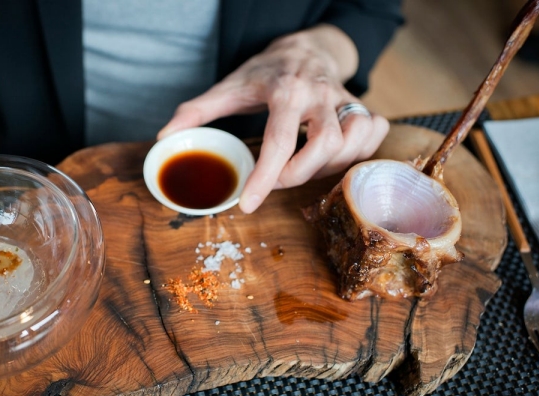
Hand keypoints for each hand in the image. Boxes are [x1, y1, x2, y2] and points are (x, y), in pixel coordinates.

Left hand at [158, 25, 388, 213]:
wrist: (305, 47)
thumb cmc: (266, 72)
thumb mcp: (229, 86)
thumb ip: (198, 111)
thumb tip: (165, 137)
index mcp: (285, 91)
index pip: (278, 142)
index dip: (264, 178)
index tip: (249, 204)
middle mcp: (321, 95)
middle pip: (325, 145)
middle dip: (298, 174)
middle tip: (275, 180)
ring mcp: (346, 100)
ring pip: (353, 142)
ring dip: (327, 167)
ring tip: (301, 168)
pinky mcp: (362, 107)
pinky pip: (373, 135)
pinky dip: (356, 154)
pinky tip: (331, 159)